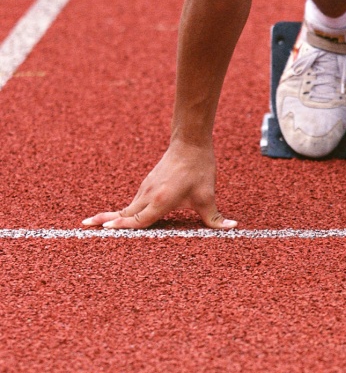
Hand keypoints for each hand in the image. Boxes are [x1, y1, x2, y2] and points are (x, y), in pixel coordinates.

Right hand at [82, 141, 236, 229]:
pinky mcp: (147, 184)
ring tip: (93, 223)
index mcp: (161, 200)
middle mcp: (148, 195)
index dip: (121, 226)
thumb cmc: (199, 170)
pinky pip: (133, 202)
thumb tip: (233, 227)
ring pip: (127, 207)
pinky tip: (118, 216)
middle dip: (104, 220)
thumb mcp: (208, 196)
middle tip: (84, 227)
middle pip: (124, 213)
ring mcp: (146, 188)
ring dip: (111, 216)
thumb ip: (216, 218)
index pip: (137, 219)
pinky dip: (123, 211)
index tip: (103, 230)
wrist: (191, 142)